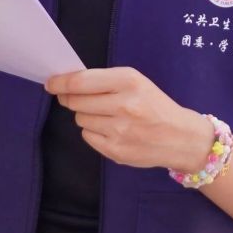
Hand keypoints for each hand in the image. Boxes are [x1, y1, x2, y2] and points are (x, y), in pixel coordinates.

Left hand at [45, 67, 215, 172]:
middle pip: (76, 101)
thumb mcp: (136, 83)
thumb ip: (104, 81)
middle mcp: (124, 105)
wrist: (181, 137)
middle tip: (81, 99)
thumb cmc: (155, 105)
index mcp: (129, 81)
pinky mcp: (116, 150)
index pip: (81, 81)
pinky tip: (111, 130)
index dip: (60, 82)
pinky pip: (88, 136)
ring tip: (106, 116)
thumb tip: (67, 83)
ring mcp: (120, 130)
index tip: (51, 83)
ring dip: (86, 116)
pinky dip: (94, 132)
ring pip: (80, 119)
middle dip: (72, 99)